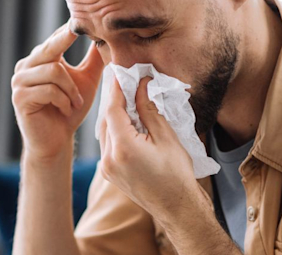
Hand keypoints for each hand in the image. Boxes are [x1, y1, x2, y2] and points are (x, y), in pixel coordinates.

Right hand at [12, 22, 104, 160]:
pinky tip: (66, 109)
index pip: (55, 38)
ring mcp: (19, 82)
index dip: (68, 30)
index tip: (80, 18)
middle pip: (50, 47)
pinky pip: (48, 90)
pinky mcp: (20, 98)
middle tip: (77, 29)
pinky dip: (63, 100)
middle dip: (66, 40)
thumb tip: (106, 36)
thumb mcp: (86, 80)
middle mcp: (25, 67)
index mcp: (39, 60)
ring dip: (71, 89)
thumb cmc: (70, 110)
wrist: (56, 141)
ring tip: (76, 102)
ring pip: (53, 71)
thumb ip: (93, 59)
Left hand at [98, 76, 202, 220]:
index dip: (117, 89)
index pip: (113, 109)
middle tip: (126, 83)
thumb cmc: (176, 174)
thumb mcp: (166, 137)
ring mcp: (107, 167)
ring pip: (104, 131)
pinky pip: (107, 144)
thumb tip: (142, 86)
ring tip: (128, 100)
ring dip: (114, 115)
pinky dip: (115, 130)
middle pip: (106, 119)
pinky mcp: (109, 173)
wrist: (176, 207)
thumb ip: (149, 110)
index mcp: (123, 148)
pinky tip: (127, 122)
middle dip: (115, 100)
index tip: (121, 74)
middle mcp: (109, 158)